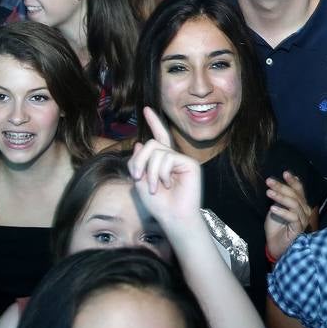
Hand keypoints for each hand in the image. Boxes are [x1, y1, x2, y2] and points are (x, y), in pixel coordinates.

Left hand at [128, 107, 203, 227]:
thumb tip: (139, 143)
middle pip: (150, 144)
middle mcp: (172, 157)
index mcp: (161, 161)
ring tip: (153, 187)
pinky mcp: (189, 163)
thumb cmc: (157, 204)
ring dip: (150, 171)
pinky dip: (162, 173)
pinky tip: (167, 184)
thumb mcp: (139, 181)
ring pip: (157, 152)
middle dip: (139, 161)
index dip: (153, 123)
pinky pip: (168, 158)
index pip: (158, 138)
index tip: (146, 110)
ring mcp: (181, 159)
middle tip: (137, 178)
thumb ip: (137, 162)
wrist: (172, 217)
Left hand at [264, 171, 313, 259]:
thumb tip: (277, 185)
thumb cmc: (276, 228)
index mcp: (300, 205)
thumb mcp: (276, 209)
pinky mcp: (299, 228)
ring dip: (280, 197)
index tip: (285, 173)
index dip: (293, 181)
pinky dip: (282, 211)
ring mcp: (303, 220)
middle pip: (295, 195)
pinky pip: (293, 217)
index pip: (299, 190)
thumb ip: (279, 199)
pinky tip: (272, 208)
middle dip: (282, 186)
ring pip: (294, 204)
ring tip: (268, 192)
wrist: (275, 246)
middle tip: (269, 181)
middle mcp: (304, 211)